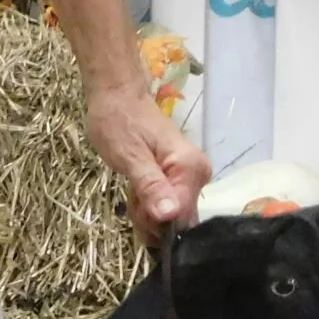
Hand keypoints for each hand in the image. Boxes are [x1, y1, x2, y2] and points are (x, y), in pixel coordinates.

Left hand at [83, 83, 210, 243]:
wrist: (118, 98)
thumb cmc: (119, 122)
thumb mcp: (130, 157)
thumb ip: (150, 186)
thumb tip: (169, 215)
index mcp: (191, 168)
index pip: (181, 217)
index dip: (155, 220)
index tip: (136, 205)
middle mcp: (199, 174)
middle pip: (178, 221)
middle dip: (150, 217)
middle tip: (133, 194)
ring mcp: (192, 178)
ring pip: (171, 217)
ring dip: (146, 211)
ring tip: (134, 187)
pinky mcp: (182, 180)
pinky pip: (168, 207)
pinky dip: (149, 205)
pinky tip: (139, 190)